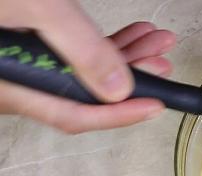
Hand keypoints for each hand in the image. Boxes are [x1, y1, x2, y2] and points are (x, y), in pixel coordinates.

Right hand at [0, 0, 175, 132]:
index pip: (74, 114)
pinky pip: (66, 55)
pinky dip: (97, 46)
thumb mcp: (36, 8)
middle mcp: (16, 83)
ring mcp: (21, 68)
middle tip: (162, 62)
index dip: (119, 115)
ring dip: (120, 58)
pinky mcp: (24, 49)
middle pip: (83, 94)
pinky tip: (125, 36)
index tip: (156, 105)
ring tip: (153, 42)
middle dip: (130, 78)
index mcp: (12, 85)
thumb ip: (78, 47)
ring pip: (80, 74)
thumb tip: (117, 87)